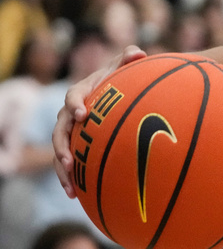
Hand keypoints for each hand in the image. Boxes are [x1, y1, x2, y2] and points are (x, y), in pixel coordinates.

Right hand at [52, 46, 147, 197]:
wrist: (120, 96)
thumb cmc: (122, 79)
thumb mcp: (125, 66)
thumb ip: (129, 57)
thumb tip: (138, 53)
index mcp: (82, 92)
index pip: (73, 95)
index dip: (75, 103)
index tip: (82, 113)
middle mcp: (71, 114)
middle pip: (60, 129)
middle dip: (62, 145)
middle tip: (68, 158)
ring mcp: (71, 132)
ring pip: (59, 151)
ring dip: (62, 167)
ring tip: (69, 184)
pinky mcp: (75, 147)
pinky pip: (67, 164)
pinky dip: (69, 178)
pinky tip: (75, 195)